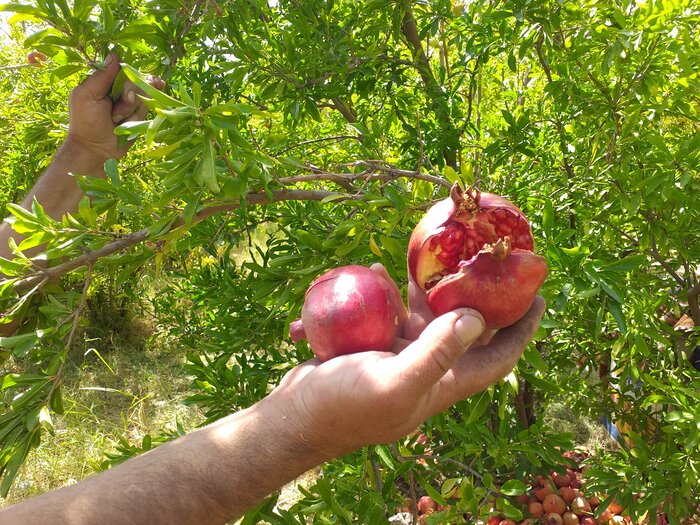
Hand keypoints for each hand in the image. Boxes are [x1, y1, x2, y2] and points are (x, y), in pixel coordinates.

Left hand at [66, 52, 164, 162]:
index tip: (124, 86)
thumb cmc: (85, 122)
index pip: (124, 69)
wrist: (96, 150)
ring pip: (144, 97)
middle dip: (128, 98)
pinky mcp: (140, 117)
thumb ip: (101, 76)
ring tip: (117, 121)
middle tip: (113, 113)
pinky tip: (128, 124)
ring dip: (131, 111)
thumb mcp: (87, 95)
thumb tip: (114, 54)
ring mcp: (131, 104)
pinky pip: (147, 112)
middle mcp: (120, 91)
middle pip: (137, 83)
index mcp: (104, 82)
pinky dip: (137, 119)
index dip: (129, 75)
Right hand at [270, 267, 544, 457]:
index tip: (538, 296)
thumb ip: (436, 353)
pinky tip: (374, 273)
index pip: (497, 356)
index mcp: (443, 382)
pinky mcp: (371, 345)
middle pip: (463, 325)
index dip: (522, 329)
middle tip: (479, 256)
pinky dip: (383, 293)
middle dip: (473, 293)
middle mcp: (427, 367)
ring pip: (423, 312)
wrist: (294, 417)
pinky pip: (387, 311)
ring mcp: (398, 354)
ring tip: (427, 254)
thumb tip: (478, 317)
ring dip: (424, 286)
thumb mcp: (394, 382)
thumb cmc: (345, 406)